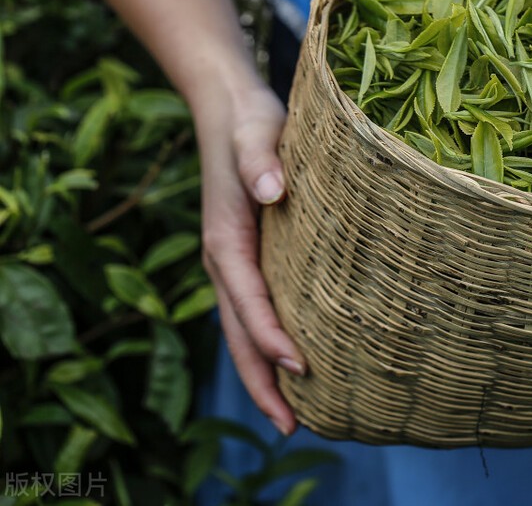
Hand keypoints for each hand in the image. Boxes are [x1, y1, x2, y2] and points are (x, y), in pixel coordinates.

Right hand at [195, 80, 305, 434]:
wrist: (229, 110)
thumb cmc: (251, 122)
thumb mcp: (258, 131)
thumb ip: (262, 157)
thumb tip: (272, 189)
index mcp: (225, 239)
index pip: (248, 300)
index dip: (271, 337)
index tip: (301, 367)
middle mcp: (224, 260)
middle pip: (239, 334)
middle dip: (262, 381)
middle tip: (291, 426)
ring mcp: (234, 264)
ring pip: (244, 331)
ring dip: (264, 374)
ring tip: (295, 418)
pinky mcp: (250, 258)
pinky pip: (254, 314)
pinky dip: (269, 346)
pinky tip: (296, 367)